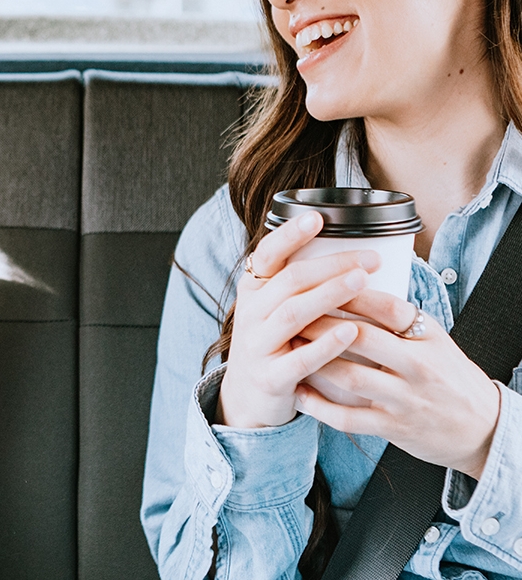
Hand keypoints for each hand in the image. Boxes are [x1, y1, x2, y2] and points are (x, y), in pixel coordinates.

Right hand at [217, 212, 381, 428]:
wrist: (248, 399)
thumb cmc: (273, 345)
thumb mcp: (271, 309)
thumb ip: (294, 285)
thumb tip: (343, 250)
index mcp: (252, 290)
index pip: (267, 254)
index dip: (290, 234)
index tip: (317, 217)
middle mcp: (250, 313)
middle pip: (290, 280)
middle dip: (331, 265)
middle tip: (369, 258)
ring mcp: (257, 345)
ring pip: (294, 313)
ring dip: (329, 294)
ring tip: (361, 281)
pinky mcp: (270, 377)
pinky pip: (300, 358)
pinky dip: (327, 344)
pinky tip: (351, 332)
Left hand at [295, 290, 500, 478]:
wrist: (482, 427)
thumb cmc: (447, 374)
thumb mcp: (433, 338)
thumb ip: (397, 317)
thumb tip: (350, 282)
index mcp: (428, 337)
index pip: (386, 306)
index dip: (349, 291)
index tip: (318, 281)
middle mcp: (418, 367)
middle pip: (361, 337)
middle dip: (319, 322)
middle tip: (290, 311)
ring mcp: (406, 399)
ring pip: (349, 377)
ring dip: (313, 360)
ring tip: (288, 347)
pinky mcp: (394, 428)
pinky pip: (349, 418)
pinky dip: (319, 407)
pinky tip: (299, 393)